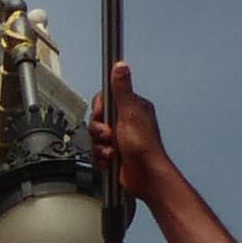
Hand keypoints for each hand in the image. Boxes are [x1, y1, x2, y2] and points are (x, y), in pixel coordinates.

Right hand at [90, 63, 175, 200]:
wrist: (145, 177)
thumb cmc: (143, 147)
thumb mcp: (130, 113)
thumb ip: (122, 89)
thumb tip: (121, 66)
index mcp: (132, 108)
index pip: (104, 100)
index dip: (100, 110)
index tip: (104, 117)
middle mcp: (127, 122)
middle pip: (97, 120)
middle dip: (100, 132)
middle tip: (110, 137)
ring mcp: (121, 138)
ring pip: (96, 138)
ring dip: (101, 147)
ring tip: (113, 151)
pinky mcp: (115, 154)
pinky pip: (97, 152)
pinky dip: (102, 158)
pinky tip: (112, 160)